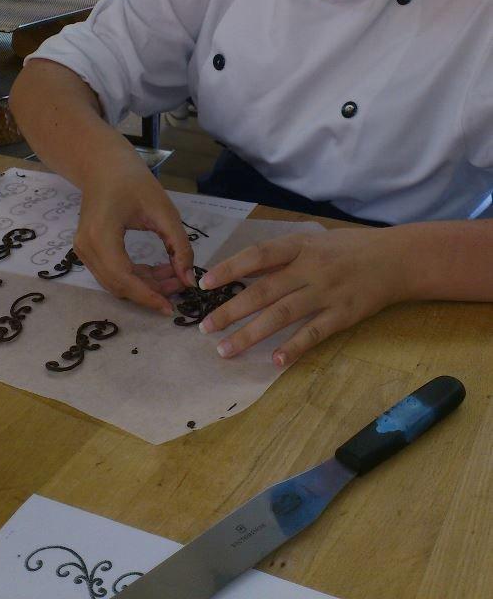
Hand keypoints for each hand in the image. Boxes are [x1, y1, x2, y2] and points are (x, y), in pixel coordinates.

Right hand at [74, 158, 193, 313]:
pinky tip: (158, 271)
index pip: (124, 278)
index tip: (171, 307)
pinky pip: (112, 273)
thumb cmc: (134, 182)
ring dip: (144, 286)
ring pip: (115, 283)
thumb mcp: (164, 211)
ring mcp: (83, 251)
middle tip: (180, 286)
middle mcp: (86, 248)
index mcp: (101, 235)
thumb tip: (188, 280)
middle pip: (118, 285)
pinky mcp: (88, 251)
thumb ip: (179, 246)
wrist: (104, 167)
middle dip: (150, 292)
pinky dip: (135, 277)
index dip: (148, 296)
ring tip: (173, 277)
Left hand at [198, 228, 410, 364]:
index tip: (205, 283)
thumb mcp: (315, 241)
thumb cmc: (350, 248)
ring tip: (226, 349)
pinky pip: (314, 333)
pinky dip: (293, 347)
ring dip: (251, 334)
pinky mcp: (343, 315)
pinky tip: (274, 361)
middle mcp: (310, 268)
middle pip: (263, 291)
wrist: (397, 258)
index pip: (258, 255)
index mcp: (300, 246)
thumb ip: (284, 255)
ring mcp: (326, 292)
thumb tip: (246, 270)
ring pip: (282, 315)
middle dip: (231, 310)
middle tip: (206, 328)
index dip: (230, 269)